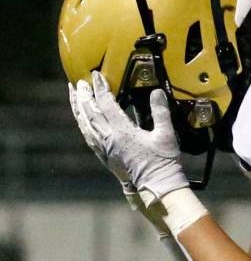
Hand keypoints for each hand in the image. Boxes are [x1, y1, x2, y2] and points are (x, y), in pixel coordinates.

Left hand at [71, 72, 188, 204]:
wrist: (156, 186)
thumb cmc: (163, 161)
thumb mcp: (166, 134)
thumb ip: (161, 112)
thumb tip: (157, 92)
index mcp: (122, 132)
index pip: (106, 104)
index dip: (101, 88)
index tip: (96, 75)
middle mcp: (109, 139)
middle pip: (89, 113)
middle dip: (83, 96)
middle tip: (78, 82)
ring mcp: (105, 148)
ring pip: (85, 125)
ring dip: (78, 109)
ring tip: (74, 96)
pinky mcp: (105, 156)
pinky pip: (88, 137)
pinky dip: (83, 124)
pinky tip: (82, 120)